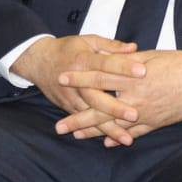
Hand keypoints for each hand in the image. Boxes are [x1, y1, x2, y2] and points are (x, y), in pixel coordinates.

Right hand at [12, 35, 143, 143]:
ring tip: (127, 138)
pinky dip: (98, 132)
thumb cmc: (68, 48)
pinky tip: (112, 140)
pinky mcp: (69, 107)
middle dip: (116, 107)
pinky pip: (84, 122)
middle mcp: (76, 81)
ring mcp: (72, 97)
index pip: (106, 64)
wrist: (39, 61)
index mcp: (83, 60)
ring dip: (109, 128)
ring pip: (91, 115)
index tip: (143, 71)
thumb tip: (134, 48)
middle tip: (135, 114)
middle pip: (97, 96)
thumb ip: (112, 46)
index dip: (124, 67)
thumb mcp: (88, 41)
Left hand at [56, 49, 181, 146]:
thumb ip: (130, 61)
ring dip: (94, 132)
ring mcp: (145, 113)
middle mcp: (135, 97)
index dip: (79, 78)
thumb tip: (111, 58)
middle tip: (59, 125)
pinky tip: (107, 143)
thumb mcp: (153, 56)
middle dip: (78, 117)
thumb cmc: (181, 63)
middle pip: (100, 108)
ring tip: (76, 136)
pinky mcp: (156, 123)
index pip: (99, 77)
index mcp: (133, 76)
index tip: (61, 79)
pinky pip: (134, 134)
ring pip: (114, 125)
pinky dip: (120, 138)